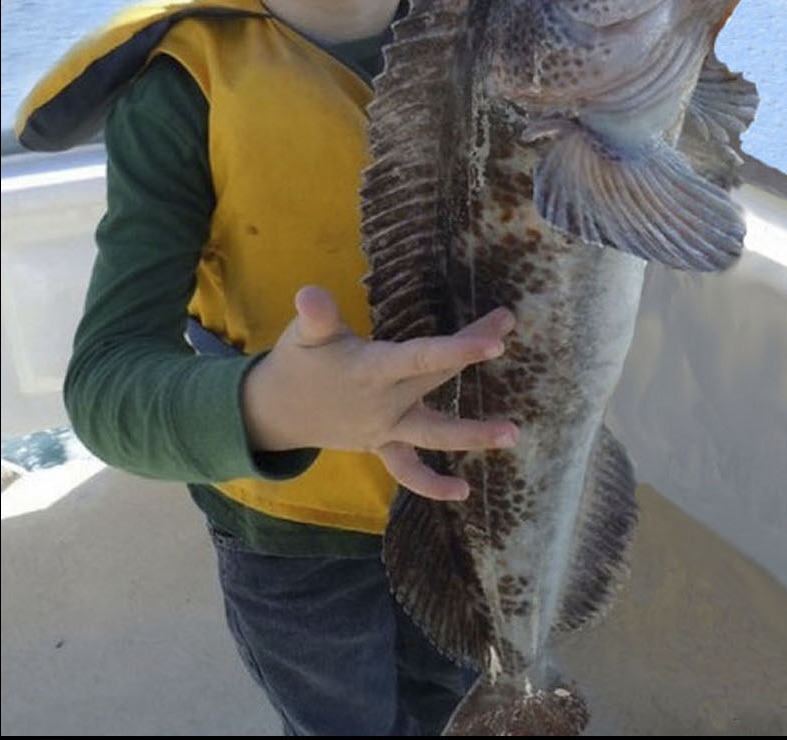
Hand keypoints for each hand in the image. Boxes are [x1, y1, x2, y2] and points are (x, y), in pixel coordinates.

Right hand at [238, 285, 520, 501]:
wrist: (273, 412)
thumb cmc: (297, 363)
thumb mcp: (304, 336)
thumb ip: (315, 318)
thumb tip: (310, 294)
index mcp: (370, 370)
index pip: (420, 357)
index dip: (458, 349)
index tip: (497, 340)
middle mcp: (383, 402)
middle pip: (435, 378)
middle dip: (471, 354)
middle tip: (507, 329)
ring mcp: (384, 429)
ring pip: (433, 435)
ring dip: (473, 436)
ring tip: (513, 436)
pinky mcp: (382, 446)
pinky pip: (408, 471)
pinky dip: (432, 485)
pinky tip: (464, 492)